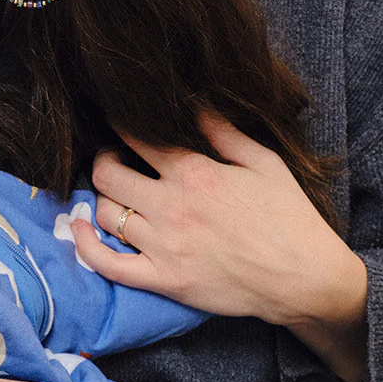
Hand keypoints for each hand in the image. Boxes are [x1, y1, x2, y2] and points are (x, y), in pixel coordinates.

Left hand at [73, 110, 366, 328]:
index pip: (138, 139)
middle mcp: (172, 207)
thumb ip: (222, 131)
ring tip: (112, 192)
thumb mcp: (263, 162)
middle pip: (108, 175)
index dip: (119, 125)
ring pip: (106, 214)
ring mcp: (163, 246)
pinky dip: (86, 245)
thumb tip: (192, 102)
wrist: (302, 277)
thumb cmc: (288, 217)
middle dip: (103, 160)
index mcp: (196, 173)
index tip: (113, 120)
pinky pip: (108, 264)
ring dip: (101, 199)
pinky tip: (80, 228)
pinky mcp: (161, 280)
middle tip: (111, 158)